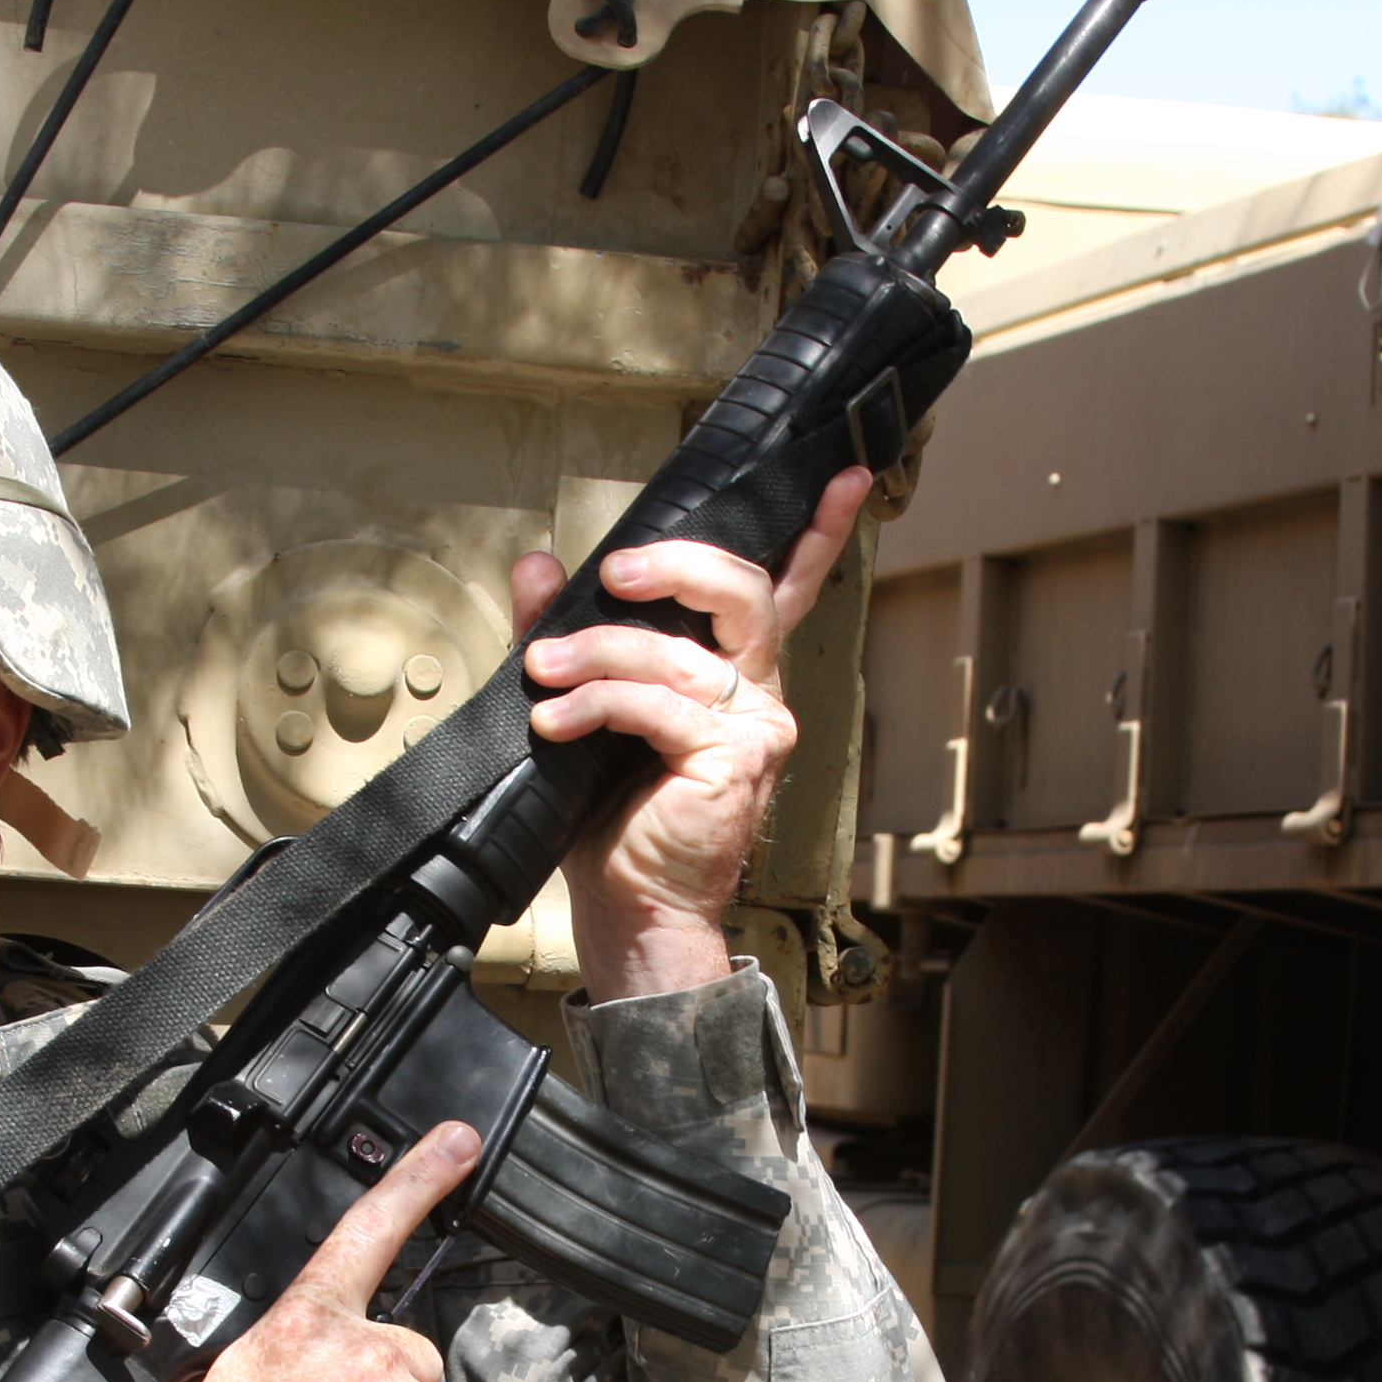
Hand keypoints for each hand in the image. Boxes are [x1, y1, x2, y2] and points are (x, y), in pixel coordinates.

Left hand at [512, 467, 872, 1000]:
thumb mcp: (583, 704)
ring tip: (543, 671)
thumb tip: (540, 565)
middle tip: (611, 576)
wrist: (629, 905)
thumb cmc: (614, 818)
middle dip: (672, 564)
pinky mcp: (735, 760)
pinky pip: (661, 705)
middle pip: (742, 589)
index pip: (787, 589)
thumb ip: (568, 629)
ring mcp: (755, 727)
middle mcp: (758, 693)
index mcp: (734, 674)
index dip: (819, 531)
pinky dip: (599, 703)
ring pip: (679, 651)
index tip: (840, 475)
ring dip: (598, 651)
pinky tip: (557, 720)